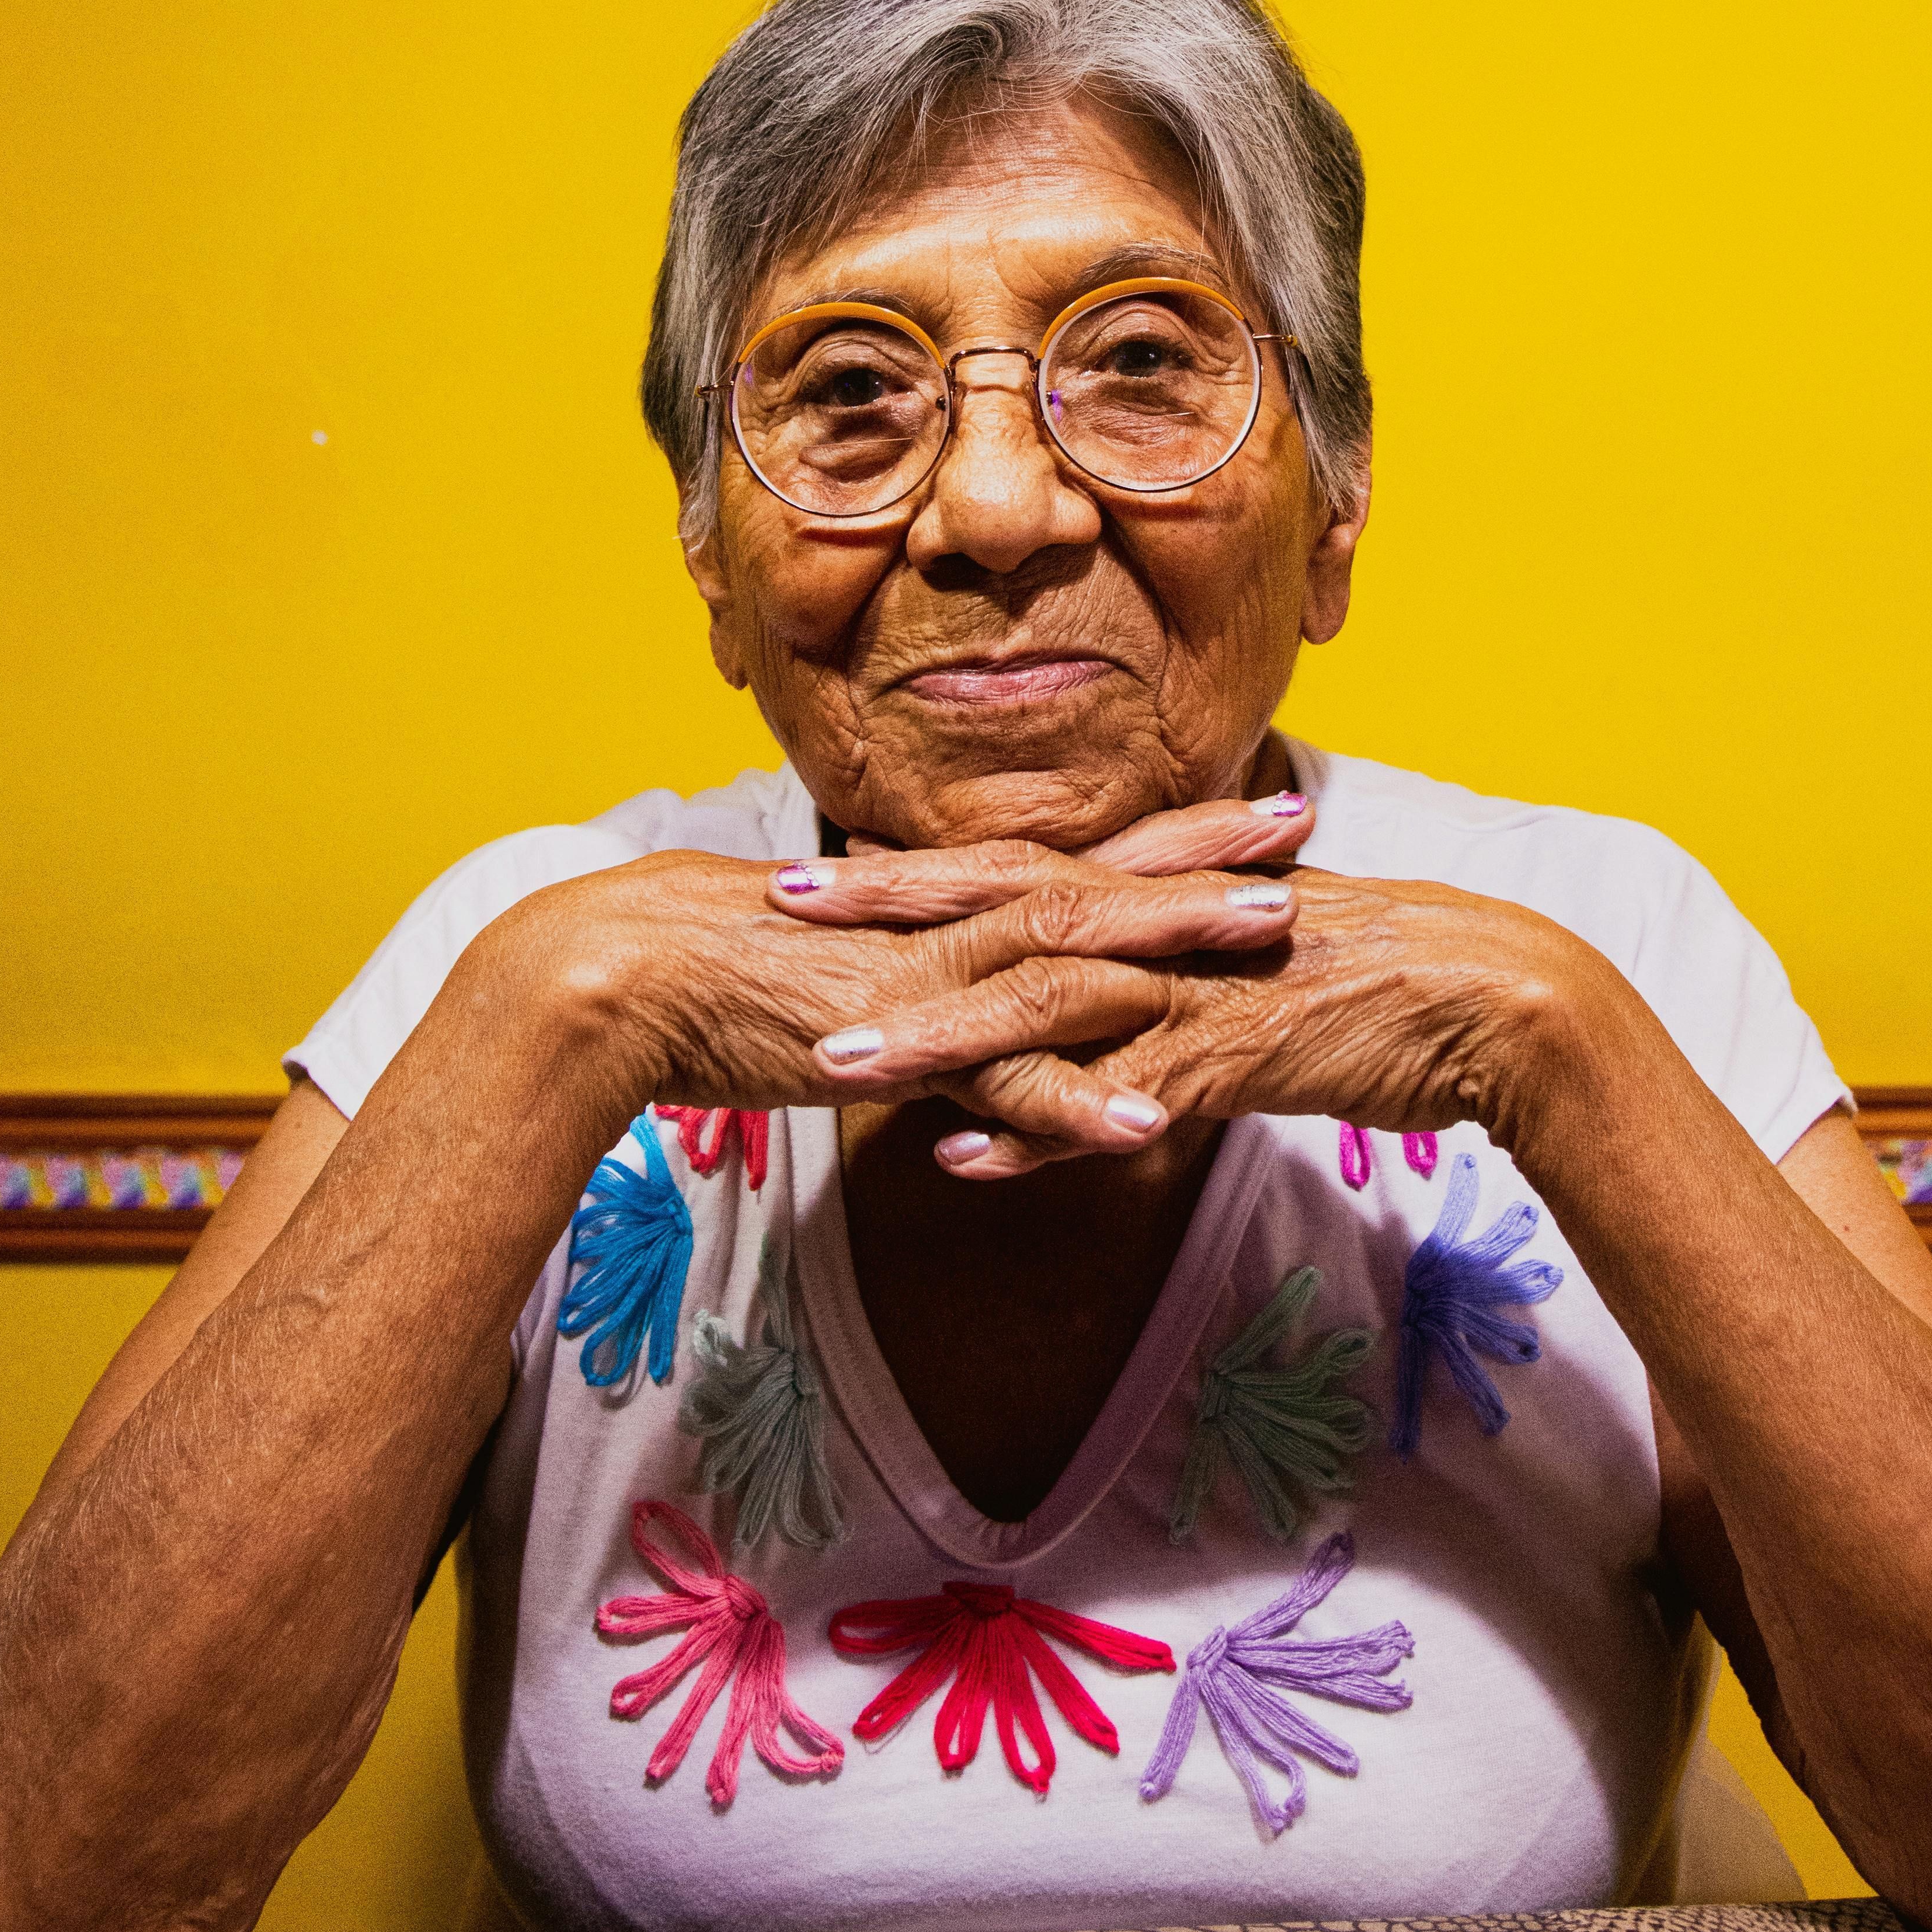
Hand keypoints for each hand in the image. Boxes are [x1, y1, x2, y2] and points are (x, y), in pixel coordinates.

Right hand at [468, 793, 1320, 1159]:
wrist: (623, 975)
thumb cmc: (722, 970)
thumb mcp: (848, 961)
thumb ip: (918, 970)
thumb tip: (964, 986)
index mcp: (946, 903)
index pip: (1085, 858)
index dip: (1181, 836)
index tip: (1266, 809)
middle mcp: (952, 924)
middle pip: (1104, 881)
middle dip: (1210, 857)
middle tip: (1308, 819)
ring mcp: (931, 981)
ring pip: (1075, 958)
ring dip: (1177, 947)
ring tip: (1273, 940)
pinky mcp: (896, 1045)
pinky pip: (1000, 1081)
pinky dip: (1073, 1100)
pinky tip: (1145, 1122)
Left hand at [767, 824, 1637, 1174]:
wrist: (1490, 1003)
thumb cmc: (1372, 989)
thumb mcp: (1250, 972)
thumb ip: (1167, 985)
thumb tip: (1100, 1019)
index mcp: (1159, 898)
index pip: (1013, 869)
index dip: (912, 868)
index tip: (815, 865)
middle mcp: (1164, 928)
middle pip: (1002, 907)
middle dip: (886, 910)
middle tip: (778, 908)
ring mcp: (1197, 989)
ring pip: (1042, 1004)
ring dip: (935, 1034)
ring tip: (835, 1059)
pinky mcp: (1236, 1058)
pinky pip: (1119, 1098)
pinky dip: (1040, 1131)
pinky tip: (965, 1161)